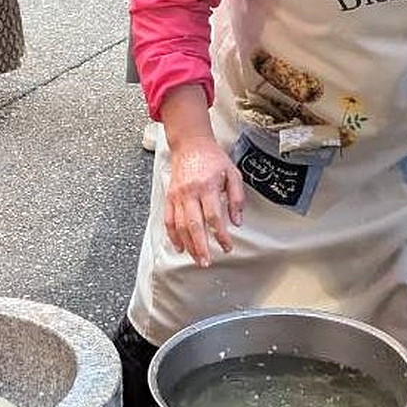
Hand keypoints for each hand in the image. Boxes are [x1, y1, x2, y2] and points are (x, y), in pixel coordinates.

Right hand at [163, 135, 245, 267]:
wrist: (190, 144)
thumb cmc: (212, 158)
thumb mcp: (232, 174)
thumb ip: (236, 198)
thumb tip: (237, 221)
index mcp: (207, 186)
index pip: (214, 217)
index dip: (220, 235)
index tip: (227, 247)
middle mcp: (190, 192)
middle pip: (194, 225)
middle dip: (200, 246)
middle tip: (207, 262)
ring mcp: (178, 196)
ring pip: (180, 225)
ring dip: (188, 245)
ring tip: (196, 259)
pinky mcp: (170, 197)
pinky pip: (168, 220)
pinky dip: (173, 235)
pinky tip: (179, 246)